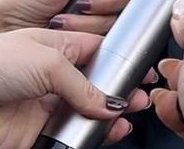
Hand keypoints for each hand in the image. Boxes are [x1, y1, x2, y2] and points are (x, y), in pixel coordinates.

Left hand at [0, 0, 151, 34]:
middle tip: (83, 3)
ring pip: (117, 18)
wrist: (6, 29)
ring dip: (89, 20)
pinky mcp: (92, 41)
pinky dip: (85, 33)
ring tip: (63, 19)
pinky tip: (69, 30)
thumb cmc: (23, 1)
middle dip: (106, 1)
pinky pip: (106, 38)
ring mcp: (98, 20)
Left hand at [0, 28, 149, 147]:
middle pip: (99, 85)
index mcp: (59, 47)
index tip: (144, 71)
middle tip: (141, 97)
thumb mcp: (48, 61)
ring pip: (90, 112)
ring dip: (113, 116)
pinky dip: (94, 136)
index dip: (123, 61)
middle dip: (123, 91)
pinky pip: (73, 135)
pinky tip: (107, 132)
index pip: (101, 52)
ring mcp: (48, 105)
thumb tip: (110, 101)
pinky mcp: (39, 131)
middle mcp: (55, 77)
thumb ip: (84, 84)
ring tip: (128, 117)